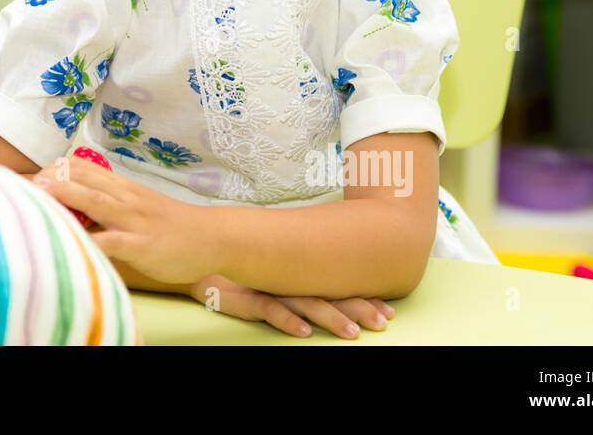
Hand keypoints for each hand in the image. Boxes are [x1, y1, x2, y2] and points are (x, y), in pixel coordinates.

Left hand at [32, 156, 213, 285]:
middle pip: (81, 178)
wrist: (211, 237)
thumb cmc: (170, 225)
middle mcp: (124, 197)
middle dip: (49, 179)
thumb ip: (108, 203)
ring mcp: (133, 219)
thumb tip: (73, 206)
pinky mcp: (141, 244)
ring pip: (94, 201)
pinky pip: (112, 242)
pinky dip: (91, 243)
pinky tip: (72, 245)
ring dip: (64, 197)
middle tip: (17, 184)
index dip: (52, 170)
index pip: (81, 168)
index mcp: (120, 186)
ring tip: (37, 196)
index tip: (26, 178)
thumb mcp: (136, 206)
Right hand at [189, 273, 393, 339]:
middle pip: (331, 295)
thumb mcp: (275, 275)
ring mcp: (269, 287)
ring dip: (332, 318)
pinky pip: (269, 309)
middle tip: (384, 322)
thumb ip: (301, 278)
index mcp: (299, 275)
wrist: (202, 258)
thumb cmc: (242, 271)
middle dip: (360, 308)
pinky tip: (304, 332)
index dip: (365, 298)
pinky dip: (287, 320)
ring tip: (353, 333)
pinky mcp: (247, 295)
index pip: (338, 287)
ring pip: (306, 303)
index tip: (390, 310)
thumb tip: (332, 290)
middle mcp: (290, 280)